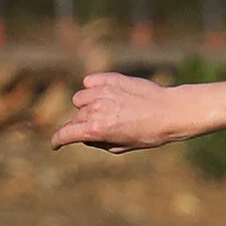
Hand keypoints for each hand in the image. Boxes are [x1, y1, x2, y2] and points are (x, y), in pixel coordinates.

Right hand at [50, 72, 180, 152]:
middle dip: (81, 125)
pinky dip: (93, 88)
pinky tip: (104, 94)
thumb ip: (100, 141)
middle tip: (99, 129)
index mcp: (97, 130)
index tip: (55, 144)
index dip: (58, 141)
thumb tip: (86, 134)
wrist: (170, 112)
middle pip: (75, 118)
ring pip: (80, 99)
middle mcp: (95, 110)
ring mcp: (102, 92)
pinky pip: (89, 83)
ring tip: (105, 110)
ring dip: (86, 106)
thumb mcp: (123, 146)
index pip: (66, 134)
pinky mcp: (110, 79)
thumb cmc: (149, 134)